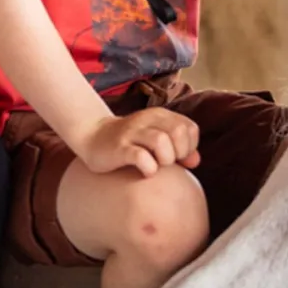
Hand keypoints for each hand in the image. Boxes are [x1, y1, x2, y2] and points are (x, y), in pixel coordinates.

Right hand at [76, 109, 200, 176]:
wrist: (91, 137)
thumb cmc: (129, 142)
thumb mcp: (155, 140)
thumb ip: (178, 148)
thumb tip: (196, 161)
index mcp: (159, 116)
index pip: (190, 129)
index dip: (189, 147)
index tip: (177, 157)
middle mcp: (146, 120)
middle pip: (178, 132)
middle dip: (178, 153)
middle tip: (166, 161)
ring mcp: (131, 133)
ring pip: (161, 141)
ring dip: (164, 159)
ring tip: (156, 165)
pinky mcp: (119, 148)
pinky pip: (140, 157)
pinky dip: (148, 167)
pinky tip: (144, 171)